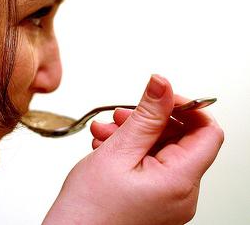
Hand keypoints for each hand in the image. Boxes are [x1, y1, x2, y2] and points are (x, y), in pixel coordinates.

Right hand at [43, 75, 223, 224]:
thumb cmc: (88, 210)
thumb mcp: (117, 152)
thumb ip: (146, 116)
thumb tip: (162, 85)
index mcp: (179, 182)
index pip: (207, 132)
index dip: (186, 107)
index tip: (160, 96)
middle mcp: (181, 194)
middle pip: (180, 140)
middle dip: (148, 121)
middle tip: (120, 115)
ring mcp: (168, 200)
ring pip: (161, 152)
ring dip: (133, 134)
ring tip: (104, 133)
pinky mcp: (154, 202)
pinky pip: (150, 167)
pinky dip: (130, 152)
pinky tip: (106, 147)